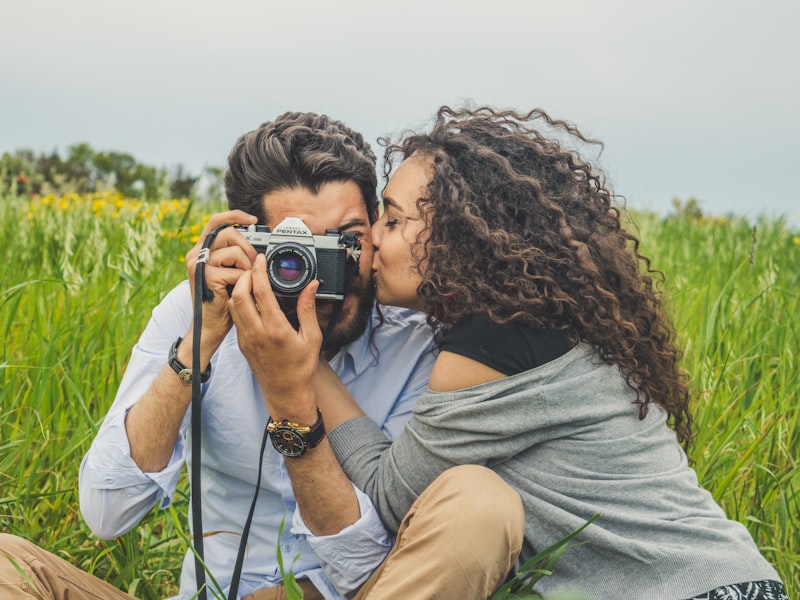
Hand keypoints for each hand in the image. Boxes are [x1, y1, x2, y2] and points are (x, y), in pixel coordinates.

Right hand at [184, 210, 258, 347]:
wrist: (212, 326)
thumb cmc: (224, 299)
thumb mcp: (230, 270)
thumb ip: (235, 253)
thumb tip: (255, 239)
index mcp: (202, 249)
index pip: (217, 221)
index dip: (235, 216)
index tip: (253, 220)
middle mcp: (196, 253)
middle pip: (229, 233)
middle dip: (248, 247)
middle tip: (252, 264)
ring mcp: (199, 265)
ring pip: (235, 251)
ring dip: (247, 267)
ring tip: (242, 281)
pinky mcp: (206, 277)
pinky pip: (237, 271)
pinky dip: (244, 281)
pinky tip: (238, 290)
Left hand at [229, 254, 321, 419]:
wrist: (285, 393)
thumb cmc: (301, 368)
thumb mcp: (312, 337)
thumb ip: (309, 309)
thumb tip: (311, 286)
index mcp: (276, 329)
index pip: (261, 293)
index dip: (259, 271)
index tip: (261, 259)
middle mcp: (257, 333)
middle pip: (239, 295)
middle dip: (244, 276)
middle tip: (253, 267)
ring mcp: (246, 339)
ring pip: (233, 305)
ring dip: (239, 288)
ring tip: (250, 279)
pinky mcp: (241, 344)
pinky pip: (236, 317)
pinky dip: (239, 302)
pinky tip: (249, 298)